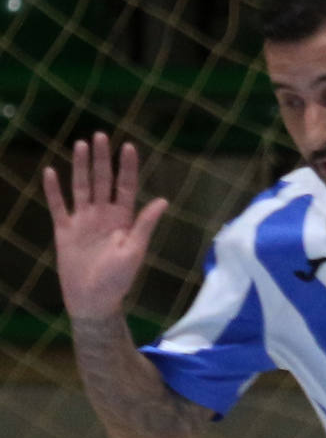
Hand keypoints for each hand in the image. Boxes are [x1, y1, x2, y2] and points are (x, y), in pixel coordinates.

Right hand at [43, 132, 167, 319]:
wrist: (93, 301)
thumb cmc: (118, 280)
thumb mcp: (134, 251)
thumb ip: (145, 224)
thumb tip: (163, 200)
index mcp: (123, 219)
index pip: (126, 186)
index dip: (127, 167)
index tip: (128, 146)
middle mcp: (103, 215)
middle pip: (102, 181)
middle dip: (102, 159)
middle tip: (101, 135)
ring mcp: (83, 221)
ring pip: (81, 187)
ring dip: (81, 167)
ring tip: (81, 144)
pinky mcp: (65, 230)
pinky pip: (58, 206)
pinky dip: (54, 190)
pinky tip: (51, 171)